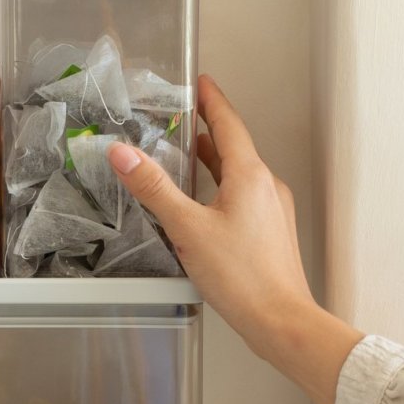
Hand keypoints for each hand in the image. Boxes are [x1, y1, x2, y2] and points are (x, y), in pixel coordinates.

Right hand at [107, 75, 363, 403]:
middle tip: (183, 120)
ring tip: (189, 159)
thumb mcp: (187, 229)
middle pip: (234, 148)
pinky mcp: (271, 233)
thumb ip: (154, 189)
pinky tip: (207, 208)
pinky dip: (224, 189)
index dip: (211, 101)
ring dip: (215, 163)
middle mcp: (267, 186)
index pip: (228, 124)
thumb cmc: (241, 277)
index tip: (200, 82)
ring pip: (240, 175)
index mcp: (249, 175)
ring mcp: (273, 210)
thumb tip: (122, 153)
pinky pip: (246, 198)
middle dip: (208, 132)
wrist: (281, 320)